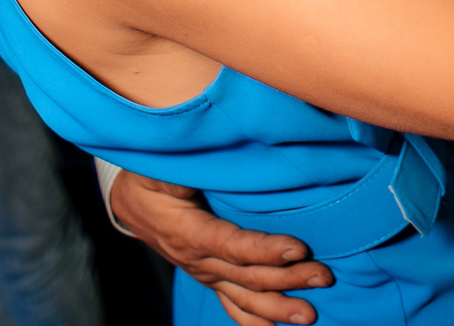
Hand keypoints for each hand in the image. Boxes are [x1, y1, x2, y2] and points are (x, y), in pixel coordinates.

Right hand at [110, 170, 331, 324]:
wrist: (130, 201)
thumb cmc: (153, 174)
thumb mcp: (166, 162)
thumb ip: (194, 157)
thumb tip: (225, 144)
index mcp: (188, 230)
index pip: (232, 245)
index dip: (265, 250)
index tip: (299, 248)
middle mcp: (197, 259)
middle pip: (246, 276)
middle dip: (288, 279)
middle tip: (323, 276)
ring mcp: (204, 272)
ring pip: (243, 297)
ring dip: (278, 307)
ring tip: (309, 314)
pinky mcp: (210, 276)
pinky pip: (233, 305)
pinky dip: (255, 319)